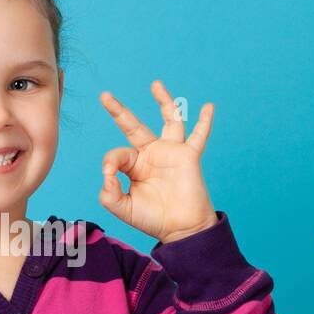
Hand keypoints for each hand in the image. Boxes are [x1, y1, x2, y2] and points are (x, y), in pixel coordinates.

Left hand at [98, 79, 218, 242]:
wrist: (180, 229)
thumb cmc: (152, 219)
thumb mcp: (122, 208)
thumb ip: (108, 192)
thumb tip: (107, 171)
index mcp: (134, 165)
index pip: (118, 152)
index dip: (112, 161)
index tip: (111, 175)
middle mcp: (151, 155)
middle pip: (133, 127)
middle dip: (119, 111)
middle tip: (104, 96)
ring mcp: (171, 152)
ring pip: (167, 120)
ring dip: (164, 102)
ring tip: (155, 85)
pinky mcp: (189, 156)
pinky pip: (199, 136)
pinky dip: (205, 122)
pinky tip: (209, 107)